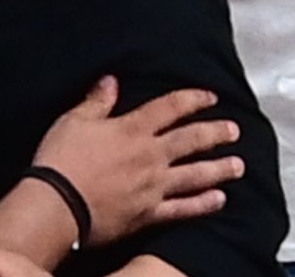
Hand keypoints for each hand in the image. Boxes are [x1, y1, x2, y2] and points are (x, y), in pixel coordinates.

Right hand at [32, 77, 242, 245]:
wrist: (56, 205)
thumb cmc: (61, 161)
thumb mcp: (74, 121)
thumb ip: (97, 101)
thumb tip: (110, 81)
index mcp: (132, 129)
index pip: (170, 107)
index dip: (193, 99)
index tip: (211, 96)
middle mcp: (150, 156)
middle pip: (191, 140)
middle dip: (215, 133)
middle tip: (234, 130)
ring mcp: (153, 186)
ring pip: (194, 174)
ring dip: (219, 169)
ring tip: (238, 165)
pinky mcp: (147, 214)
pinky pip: (182, 209)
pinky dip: (202, 204)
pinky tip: (219, 200)